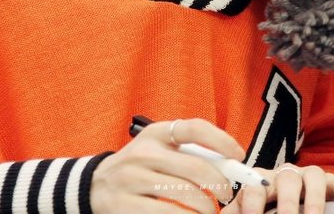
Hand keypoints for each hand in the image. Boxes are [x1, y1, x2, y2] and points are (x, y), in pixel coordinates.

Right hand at [90, 118, 243, 212]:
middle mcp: (143, 152)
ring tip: (209, 211)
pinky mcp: (125, 206)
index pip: (194, 128)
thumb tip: (229, 162)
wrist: (95, 186)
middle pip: (196, 167)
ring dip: (206, 208)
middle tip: (227, 195)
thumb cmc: (139, 167)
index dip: (221, 140)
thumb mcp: (157, 149)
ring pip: (186, 195)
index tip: (238, 155)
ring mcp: (133, 179)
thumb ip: (186, 152)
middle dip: (220, 185)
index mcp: (155, 133)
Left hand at [222, 163, 333, 213]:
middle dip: (287, 203)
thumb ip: (236, 212)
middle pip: (285, 179)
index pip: (254, 187)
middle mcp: (282, 175)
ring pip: (311, 175)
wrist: (283, 203)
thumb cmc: (263, 208)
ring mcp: (305, 177)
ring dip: (313, 198)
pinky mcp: (327, 183)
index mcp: (260, 182)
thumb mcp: (247, 209)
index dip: (253, 204)